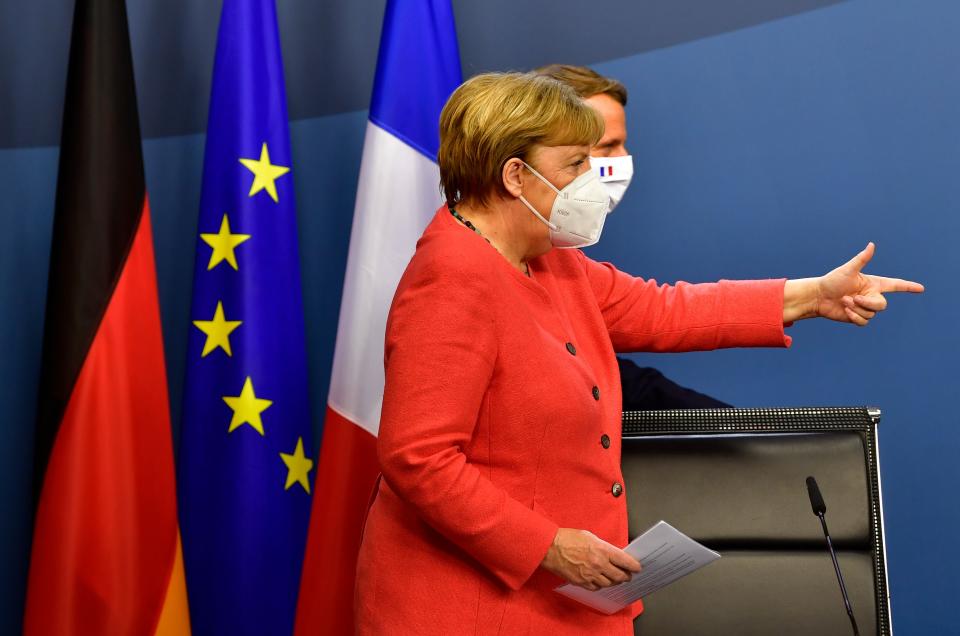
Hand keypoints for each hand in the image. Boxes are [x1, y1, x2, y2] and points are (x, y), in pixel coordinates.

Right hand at [540, 528, 640, 590]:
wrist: (550, 548)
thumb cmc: (567, 538)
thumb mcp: (589, 536)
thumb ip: (603, 546)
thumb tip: (613, 554)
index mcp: (602, 550)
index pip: (625, 561)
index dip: (634, 566)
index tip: (637, 567)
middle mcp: (599, 564)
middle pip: (620, 576)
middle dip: (626, 576)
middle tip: (627, 575)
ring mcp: (590, 575)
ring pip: (609, 583)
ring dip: (614, 581)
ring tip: (615, 578)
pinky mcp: (582, 582)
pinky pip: (596, 588)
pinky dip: (601, 585)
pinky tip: (601, 580)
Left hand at [783, 243, 923, 324]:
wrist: (818, 296)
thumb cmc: (832, 281)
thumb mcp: (847, 270)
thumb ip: (861, 259)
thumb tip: (872, 245)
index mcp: (872, 284)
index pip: (895, 285)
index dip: (908, 287)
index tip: (921, 288)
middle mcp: (870, 296)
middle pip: (882, 305)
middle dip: (868, 303)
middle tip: (853, 298)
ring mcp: (864, 307)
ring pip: (871, 314)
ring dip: (856, 309)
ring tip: (844, 301)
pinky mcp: (857, 317)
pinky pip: (864, 321)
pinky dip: (855, 317)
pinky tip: (845, 311)